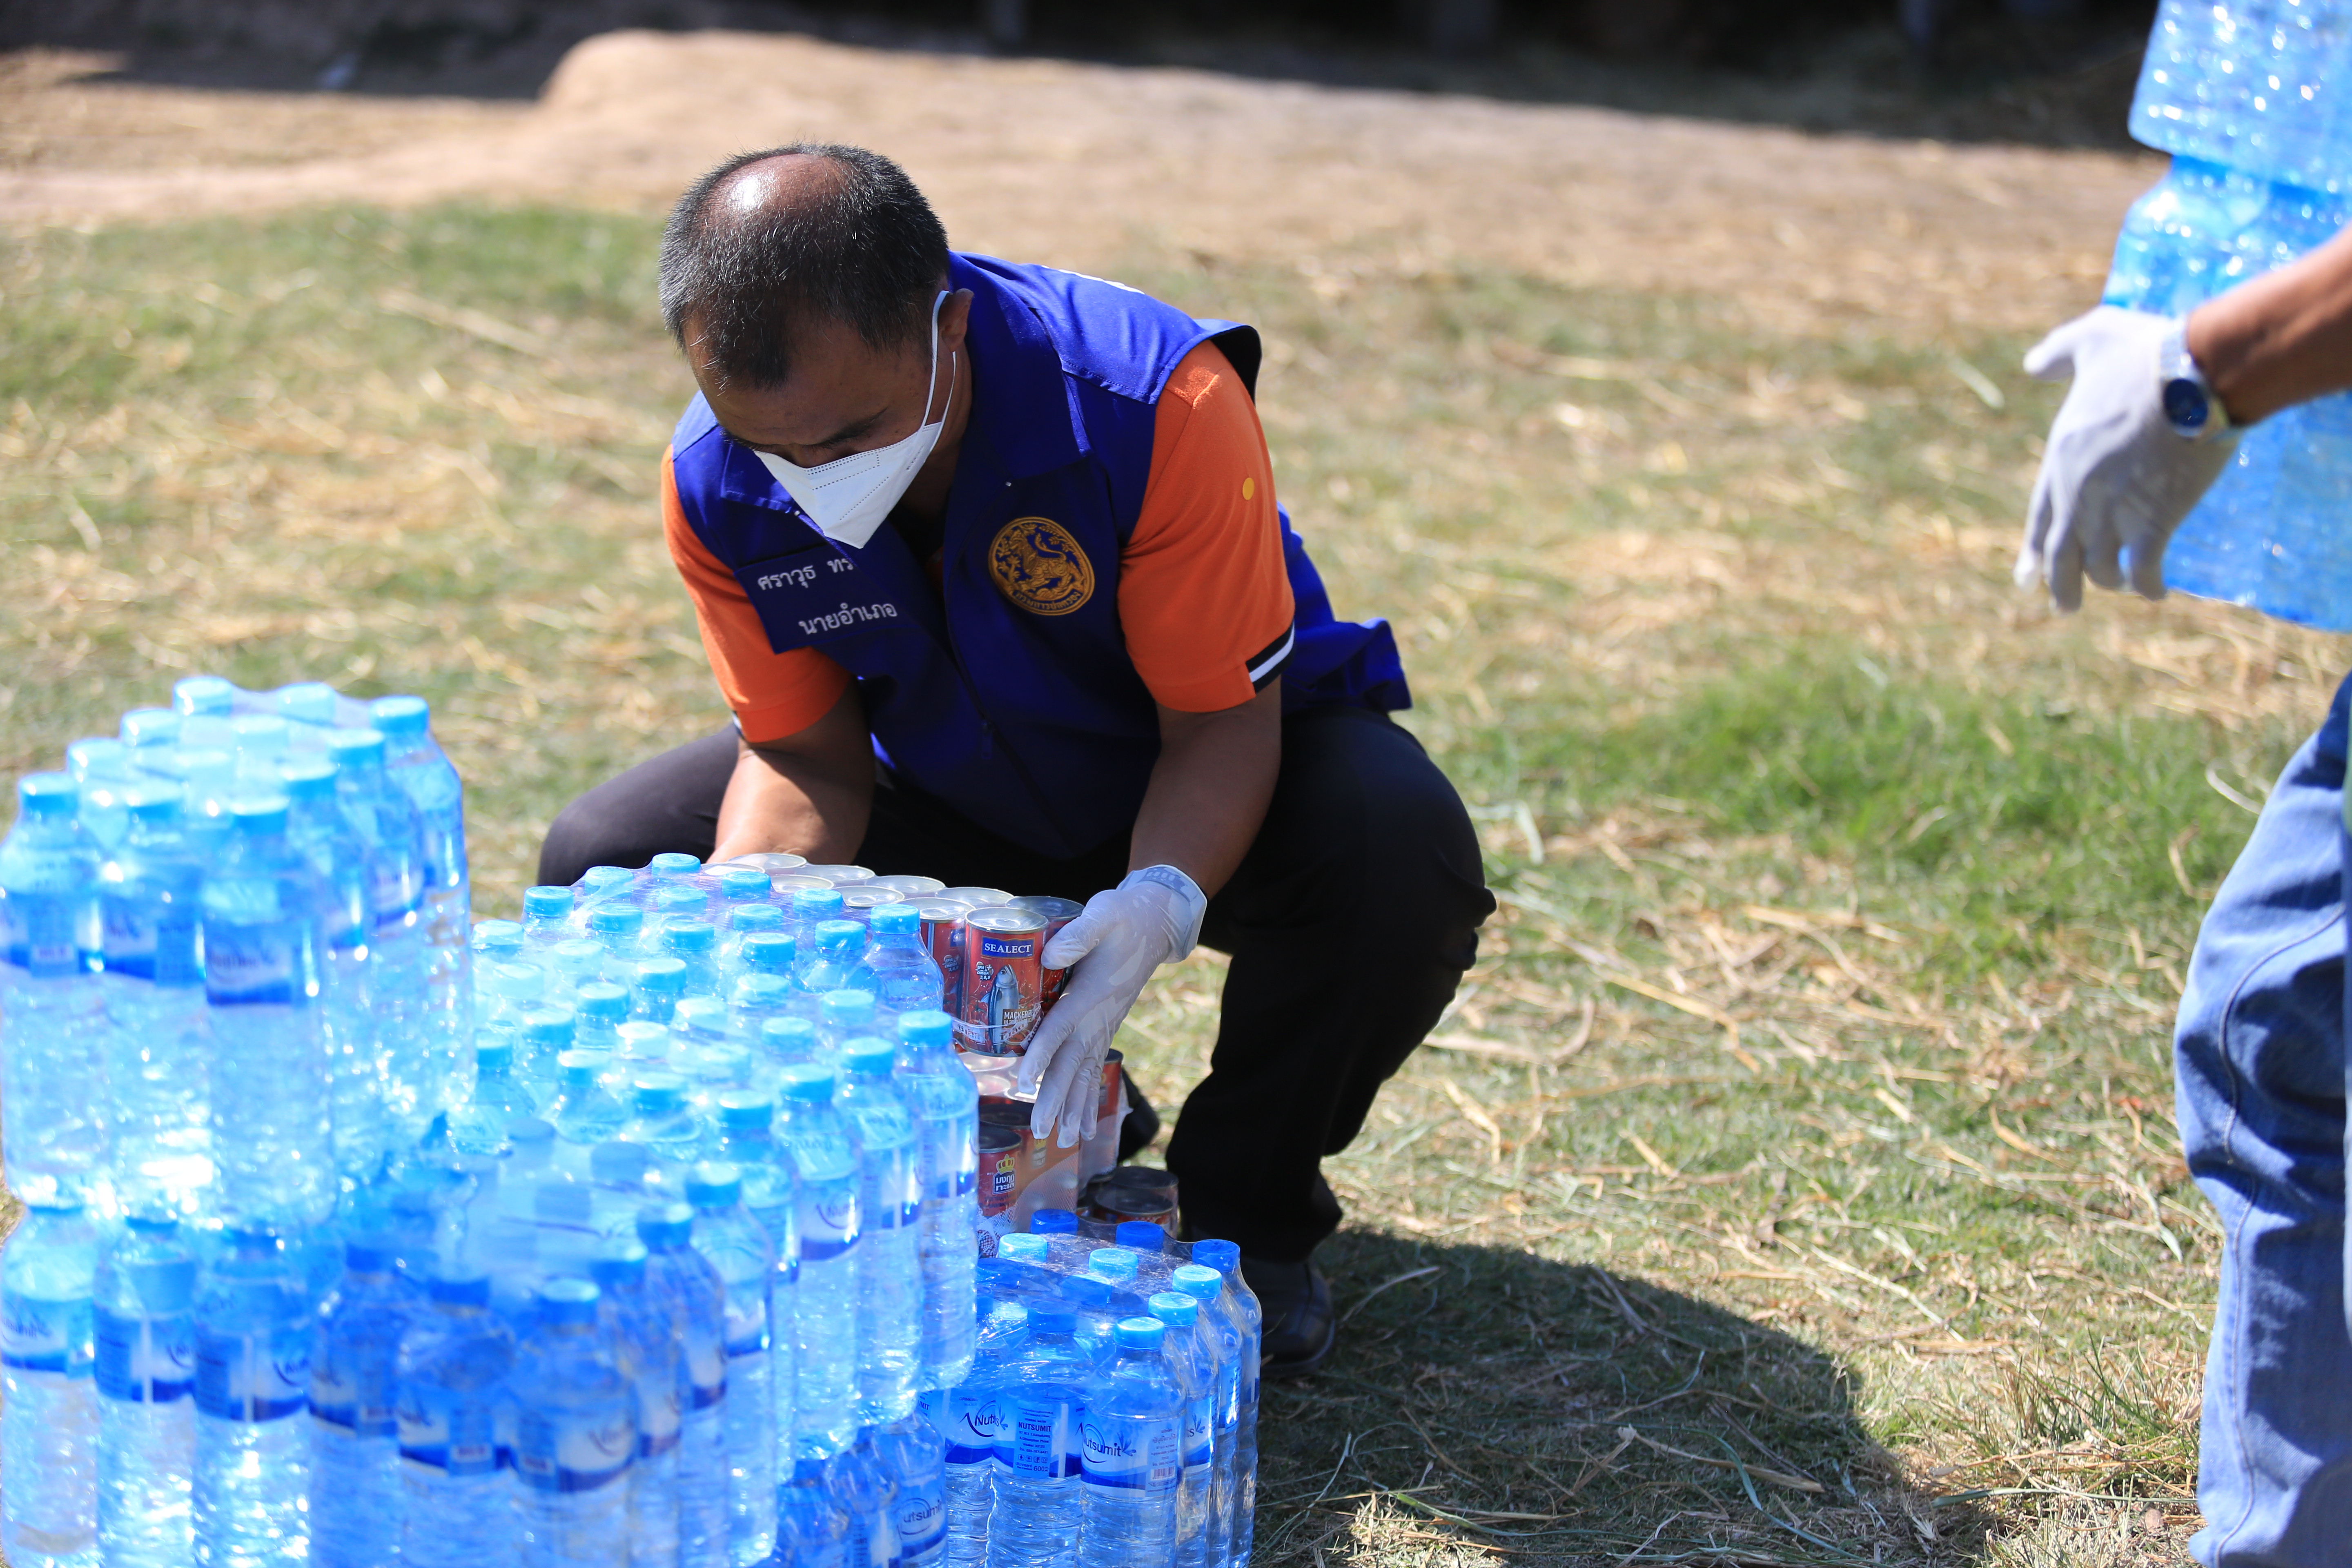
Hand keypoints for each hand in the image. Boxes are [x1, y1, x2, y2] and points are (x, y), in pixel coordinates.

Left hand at [1016, 866, 1206, 1145]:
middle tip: (1041, 1130)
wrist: (1154, 923)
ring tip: (1064, 1140)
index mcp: (1091, 993)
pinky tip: (1082, 1125)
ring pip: (1085, 1073)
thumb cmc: (1123, 917)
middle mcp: (1098, 1017)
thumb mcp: (1102, 915)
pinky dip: (1087, 1098)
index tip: (1023, 1081)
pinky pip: (1094, 1068)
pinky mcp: (1105, 1027)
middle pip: (1072, 1063)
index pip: (1061, 1028)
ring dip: (1073, 1107)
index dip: (1042, 1054)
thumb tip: (1049, 954)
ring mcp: (1104, 1026)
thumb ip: (1078, 936)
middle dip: (1056, 1098)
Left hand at [2014, 305, 2238, 610]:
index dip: (2033, 549)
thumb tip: (2032, 364)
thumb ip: (2060, 352)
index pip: (2039, 515)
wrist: (2194, 374)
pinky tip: (2156, 593)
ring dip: (2107, 582)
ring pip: (2099, 567)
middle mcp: (2078, 493)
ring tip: (2117, 586)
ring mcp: (2114, 510)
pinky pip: (2143, 569)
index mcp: (2062, 458)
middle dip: (2060, 584)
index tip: (2026, 577)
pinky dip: (2147, 585)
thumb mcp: (2092, 338)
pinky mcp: (2154, 521)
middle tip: (2063, 606)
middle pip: (2061, 554)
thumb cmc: (2147, 353)